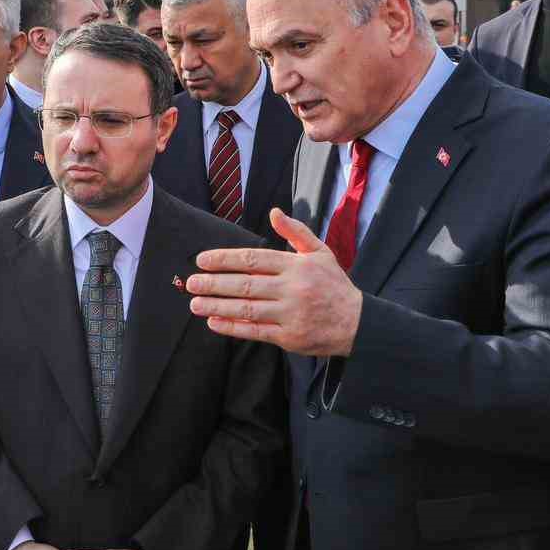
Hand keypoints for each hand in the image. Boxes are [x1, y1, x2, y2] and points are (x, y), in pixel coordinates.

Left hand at [186, 208, 362, 356]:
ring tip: (196, 303)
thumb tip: (274, 212)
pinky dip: (233, 327)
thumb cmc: (334, 285)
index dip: (225, 259)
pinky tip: (214, 322)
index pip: (254, 259)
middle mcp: (292, 288)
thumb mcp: (320, 252)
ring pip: (247, 309)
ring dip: (218, 306)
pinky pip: (256, 331)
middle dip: (215, 283)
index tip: (202, 260)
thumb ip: (295, 232)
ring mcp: (290, 314)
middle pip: (246, 284)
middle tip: (191, 283)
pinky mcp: (290, 337)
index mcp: (296, 265)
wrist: (358, 323)